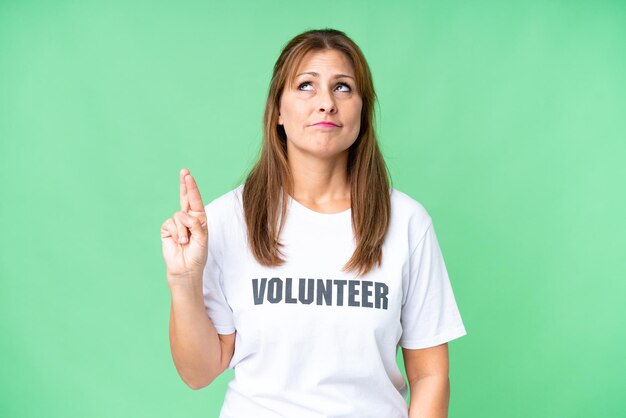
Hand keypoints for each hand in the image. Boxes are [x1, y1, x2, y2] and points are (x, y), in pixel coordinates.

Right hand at [160, 168, 208, 283]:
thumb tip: (184, 214)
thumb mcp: (202, 239)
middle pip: (185, 198)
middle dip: (185, 185)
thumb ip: (196, 224)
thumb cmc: (197, 255)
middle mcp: (188, 219)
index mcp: (200, 219)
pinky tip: (178, 242)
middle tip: (184, 171)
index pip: (195, 200)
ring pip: (179, 216)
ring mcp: (177, 224)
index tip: (187, 175)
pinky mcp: (167, 230)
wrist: (185, 269)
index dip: (191, 187)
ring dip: (183, 230)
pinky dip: (176, 233)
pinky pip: (170, 224)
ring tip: (186, 242)